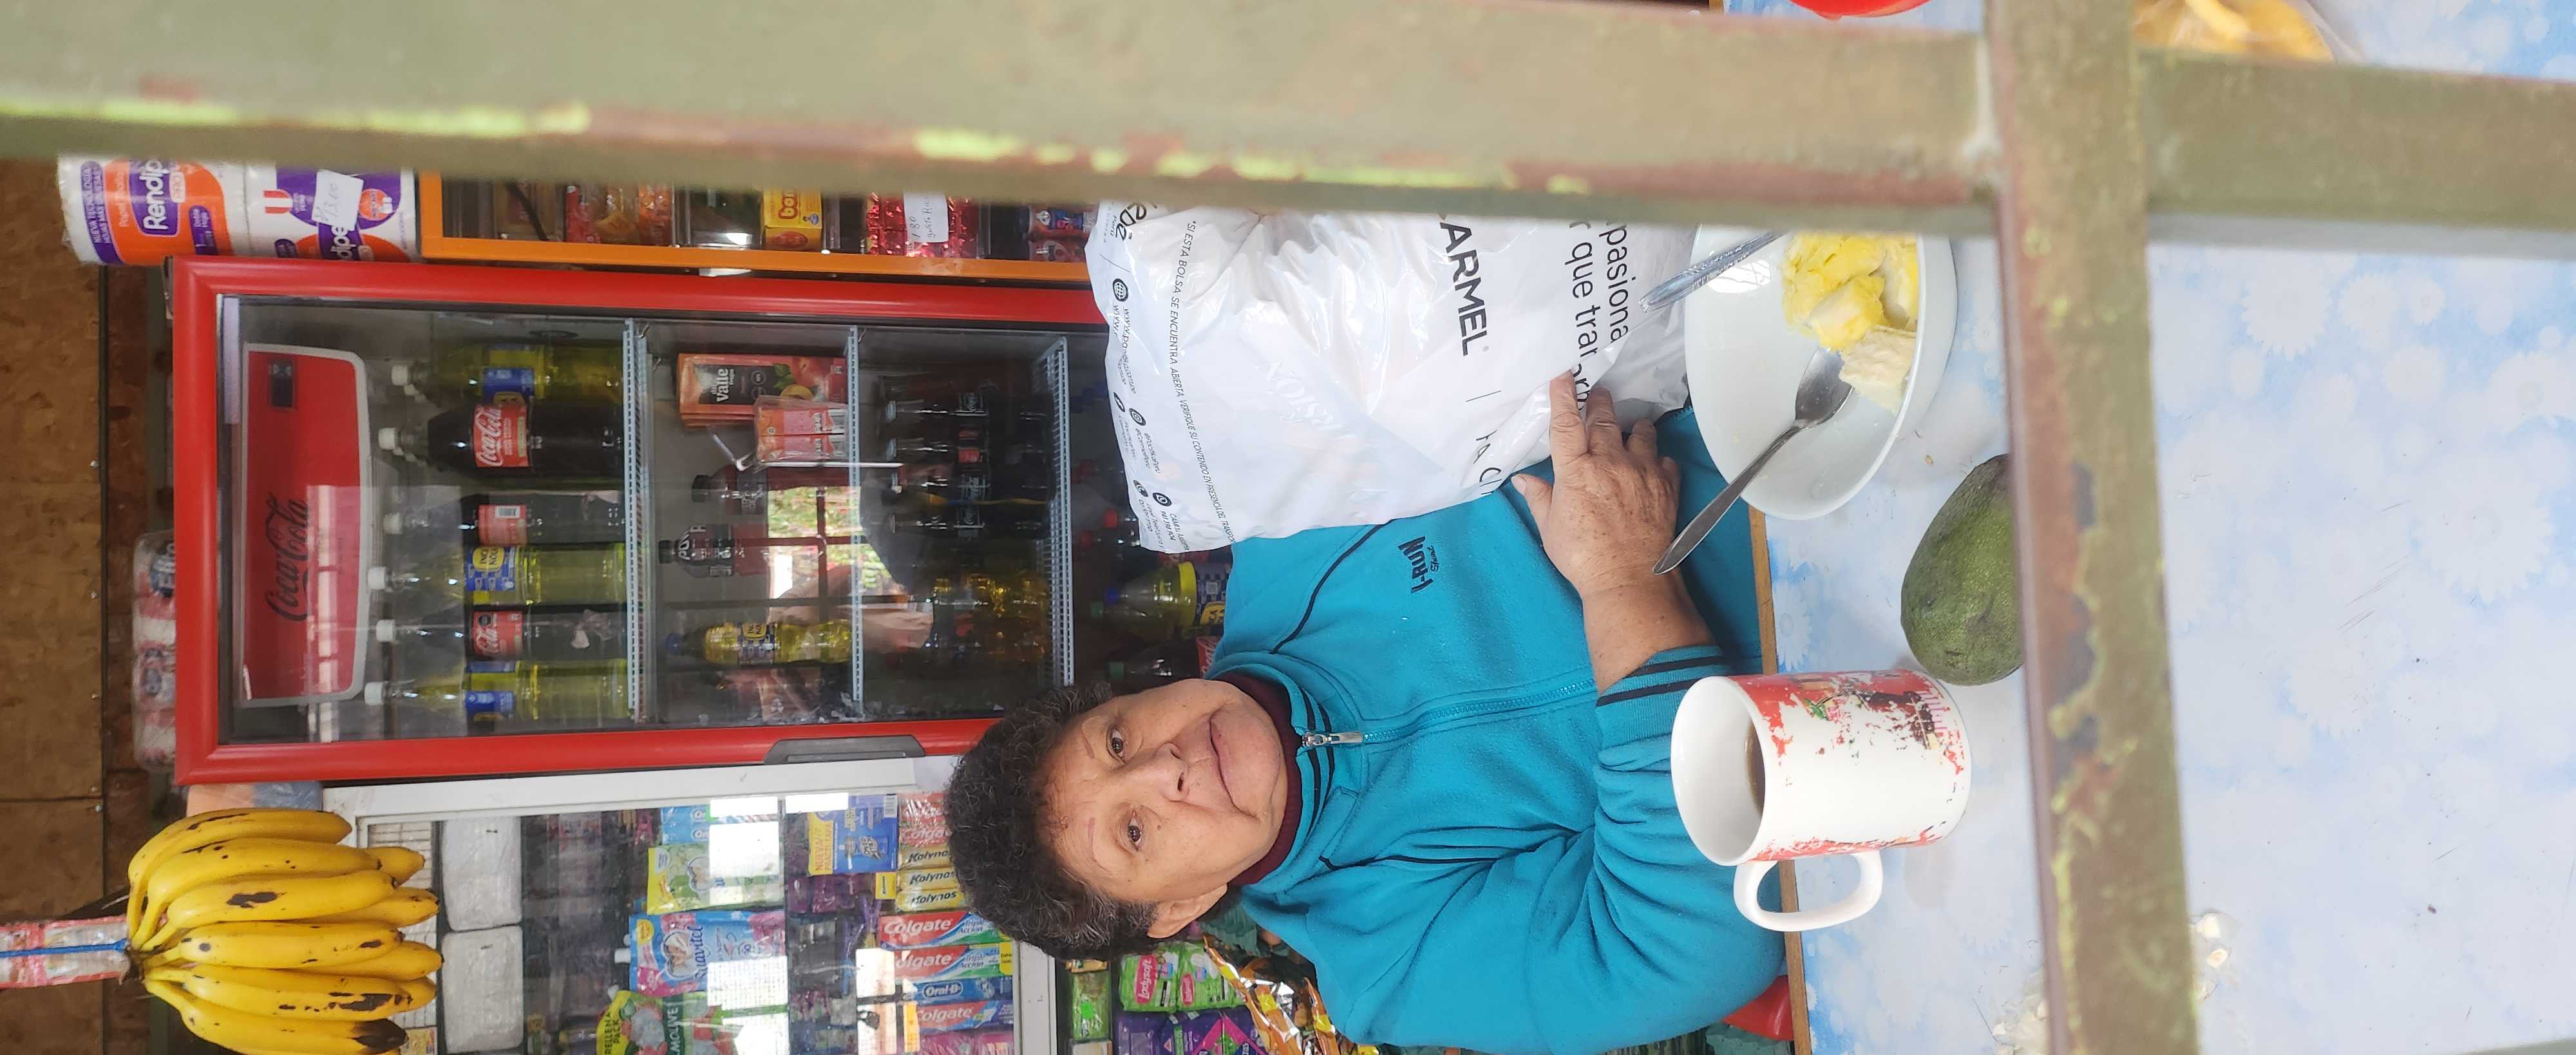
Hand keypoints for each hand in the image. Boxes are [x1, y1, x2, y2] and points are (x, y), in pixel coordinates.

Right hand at [1512, 374, 1682, 598]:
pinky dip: (1657, 458)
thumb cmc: (1583, 557)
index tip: (1564, 375)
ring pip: (1641, 432)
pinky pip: (1665, 459)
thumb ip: (1540, 498)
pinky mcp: (1666, 485)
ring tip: (1631, 428)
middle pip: (1605, 418)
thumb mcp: (1550, 529)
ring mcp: (1641, 471)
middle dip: (1600, 401)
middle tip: (1598, 393)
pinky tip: (1652, 465)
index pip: (1567, 423)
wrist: (1629, 578)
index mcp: (1576, 470)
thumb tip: (1523, 481)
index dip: (1564, 396)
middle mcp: (1610, 462)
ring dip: (1633, 427)